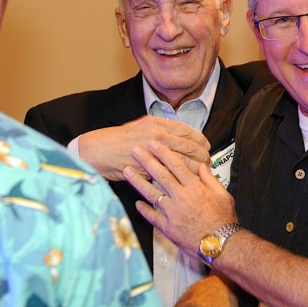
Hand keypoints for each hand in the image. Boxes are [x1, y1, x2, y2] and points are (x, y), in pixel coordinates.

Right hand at [78, 115, 210, 180]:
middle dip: (202, 155)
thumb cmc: (119, 139)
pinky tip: (186, 182)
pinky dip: (180, 178)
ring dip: (195, 168)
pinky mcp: (147, 168)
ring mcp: (153, 153)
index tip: (206, 146)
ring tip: (201, 172)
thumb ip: (161, 129)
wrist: (99, 150)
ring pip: (183, 161)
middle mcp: (157, 136)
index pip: (187, 131)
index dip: (200, 140)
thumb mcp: (142, 126)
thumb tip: (179, 135)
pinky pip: (169, 174)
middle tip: (208, 161)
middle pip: (189, 147)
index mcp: (157, 124)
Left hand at [124, 141, 237, 254]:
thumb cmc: (224, 220)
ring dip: (138, 181)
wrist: (221, 244)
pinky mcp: (168, 228)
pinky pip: (152, 216)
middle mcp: (181, 198)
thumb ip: (210, 179)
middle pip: (160, 175)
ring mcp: (173, 213)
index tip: (154, 144)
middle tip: (135, 150)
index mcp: (195, 188)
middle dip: (146, 161)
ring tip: (127, 171)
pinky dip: (144, 209)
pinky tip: (136, 202)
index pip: (176, 165)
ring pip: (152, 193)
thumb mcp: (223, 194)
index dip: (163, 152)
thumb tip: (202, 166)